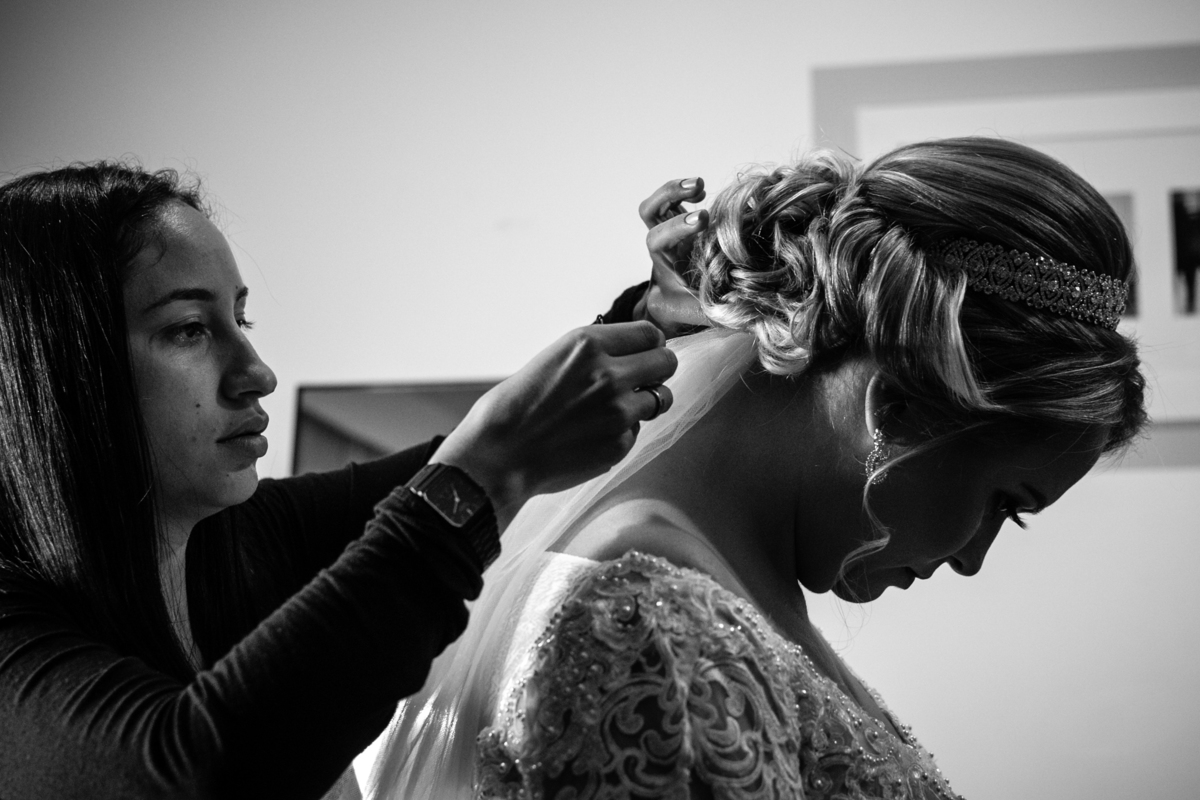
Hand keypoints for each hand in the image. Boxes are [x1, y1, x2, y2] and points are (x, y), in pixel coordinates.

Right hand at [431, 322, 676, 528]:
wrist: (499, 454)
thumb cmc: (516, 406)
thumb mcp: (552, 359)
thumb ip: (593, 354)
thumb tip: (628, 353)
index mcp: (588, 344)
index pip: (650, 333)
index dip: (650, 344)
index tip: (644, 352)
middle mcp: (609, 374)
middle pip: (666, 362)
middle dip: (657, 369)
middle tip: (642, 379)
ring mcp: (618, 411)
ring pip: (660, 398)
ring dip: (645, 402)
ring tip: (617, 409)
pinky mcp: (620, 444)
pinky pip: (637, 431)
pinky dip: (623, 432)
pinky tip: (593, 435)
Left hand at [636, 178, 709, 336]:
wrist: (678, 303)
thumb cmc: (690, 307)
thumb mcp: (703, 312)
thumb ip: (719, 310)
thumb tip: (745, 309)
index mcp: (665, 264)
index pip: (657, 240)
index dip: (676, 228)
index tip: (702, 221)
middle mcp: (664, 244)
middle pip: (650, 214)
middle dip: (673, 201)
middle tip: (701, 199)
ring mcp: (670, 231)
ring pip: (657, 204)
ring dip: (674, 189)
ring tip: (699, 184)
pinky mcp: (680, 222)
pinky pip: (673, 200)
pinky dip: (685, 190)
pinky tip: (702, 191)